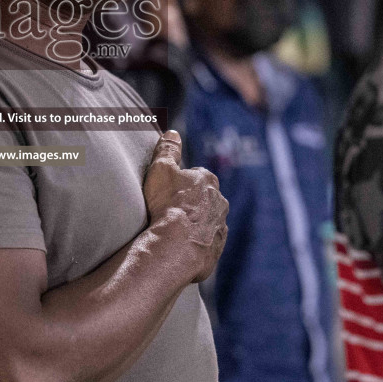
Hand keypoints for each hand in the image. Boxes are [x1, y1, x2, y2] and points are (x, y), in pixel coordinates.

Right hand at [141, 130, 227, 281]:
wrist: (175, 245)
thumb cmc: (167, 204)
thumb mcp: (161, 169)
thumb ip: (167, 149)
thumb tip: (173, 133)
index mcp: (208, 180)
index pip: (196, 175)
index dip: (181, 182)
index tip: (168, 190)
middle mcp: (220, 202)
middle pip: (205, 198)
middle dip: (192, 202)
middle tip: (170, 210)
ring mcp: (220, 226)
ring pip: (208, 220)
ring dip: (196, 223)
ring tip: (175, 231)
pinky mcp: (217, 248)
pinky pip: (207, 242)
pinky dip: (197, 242)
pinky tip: (181, 245)